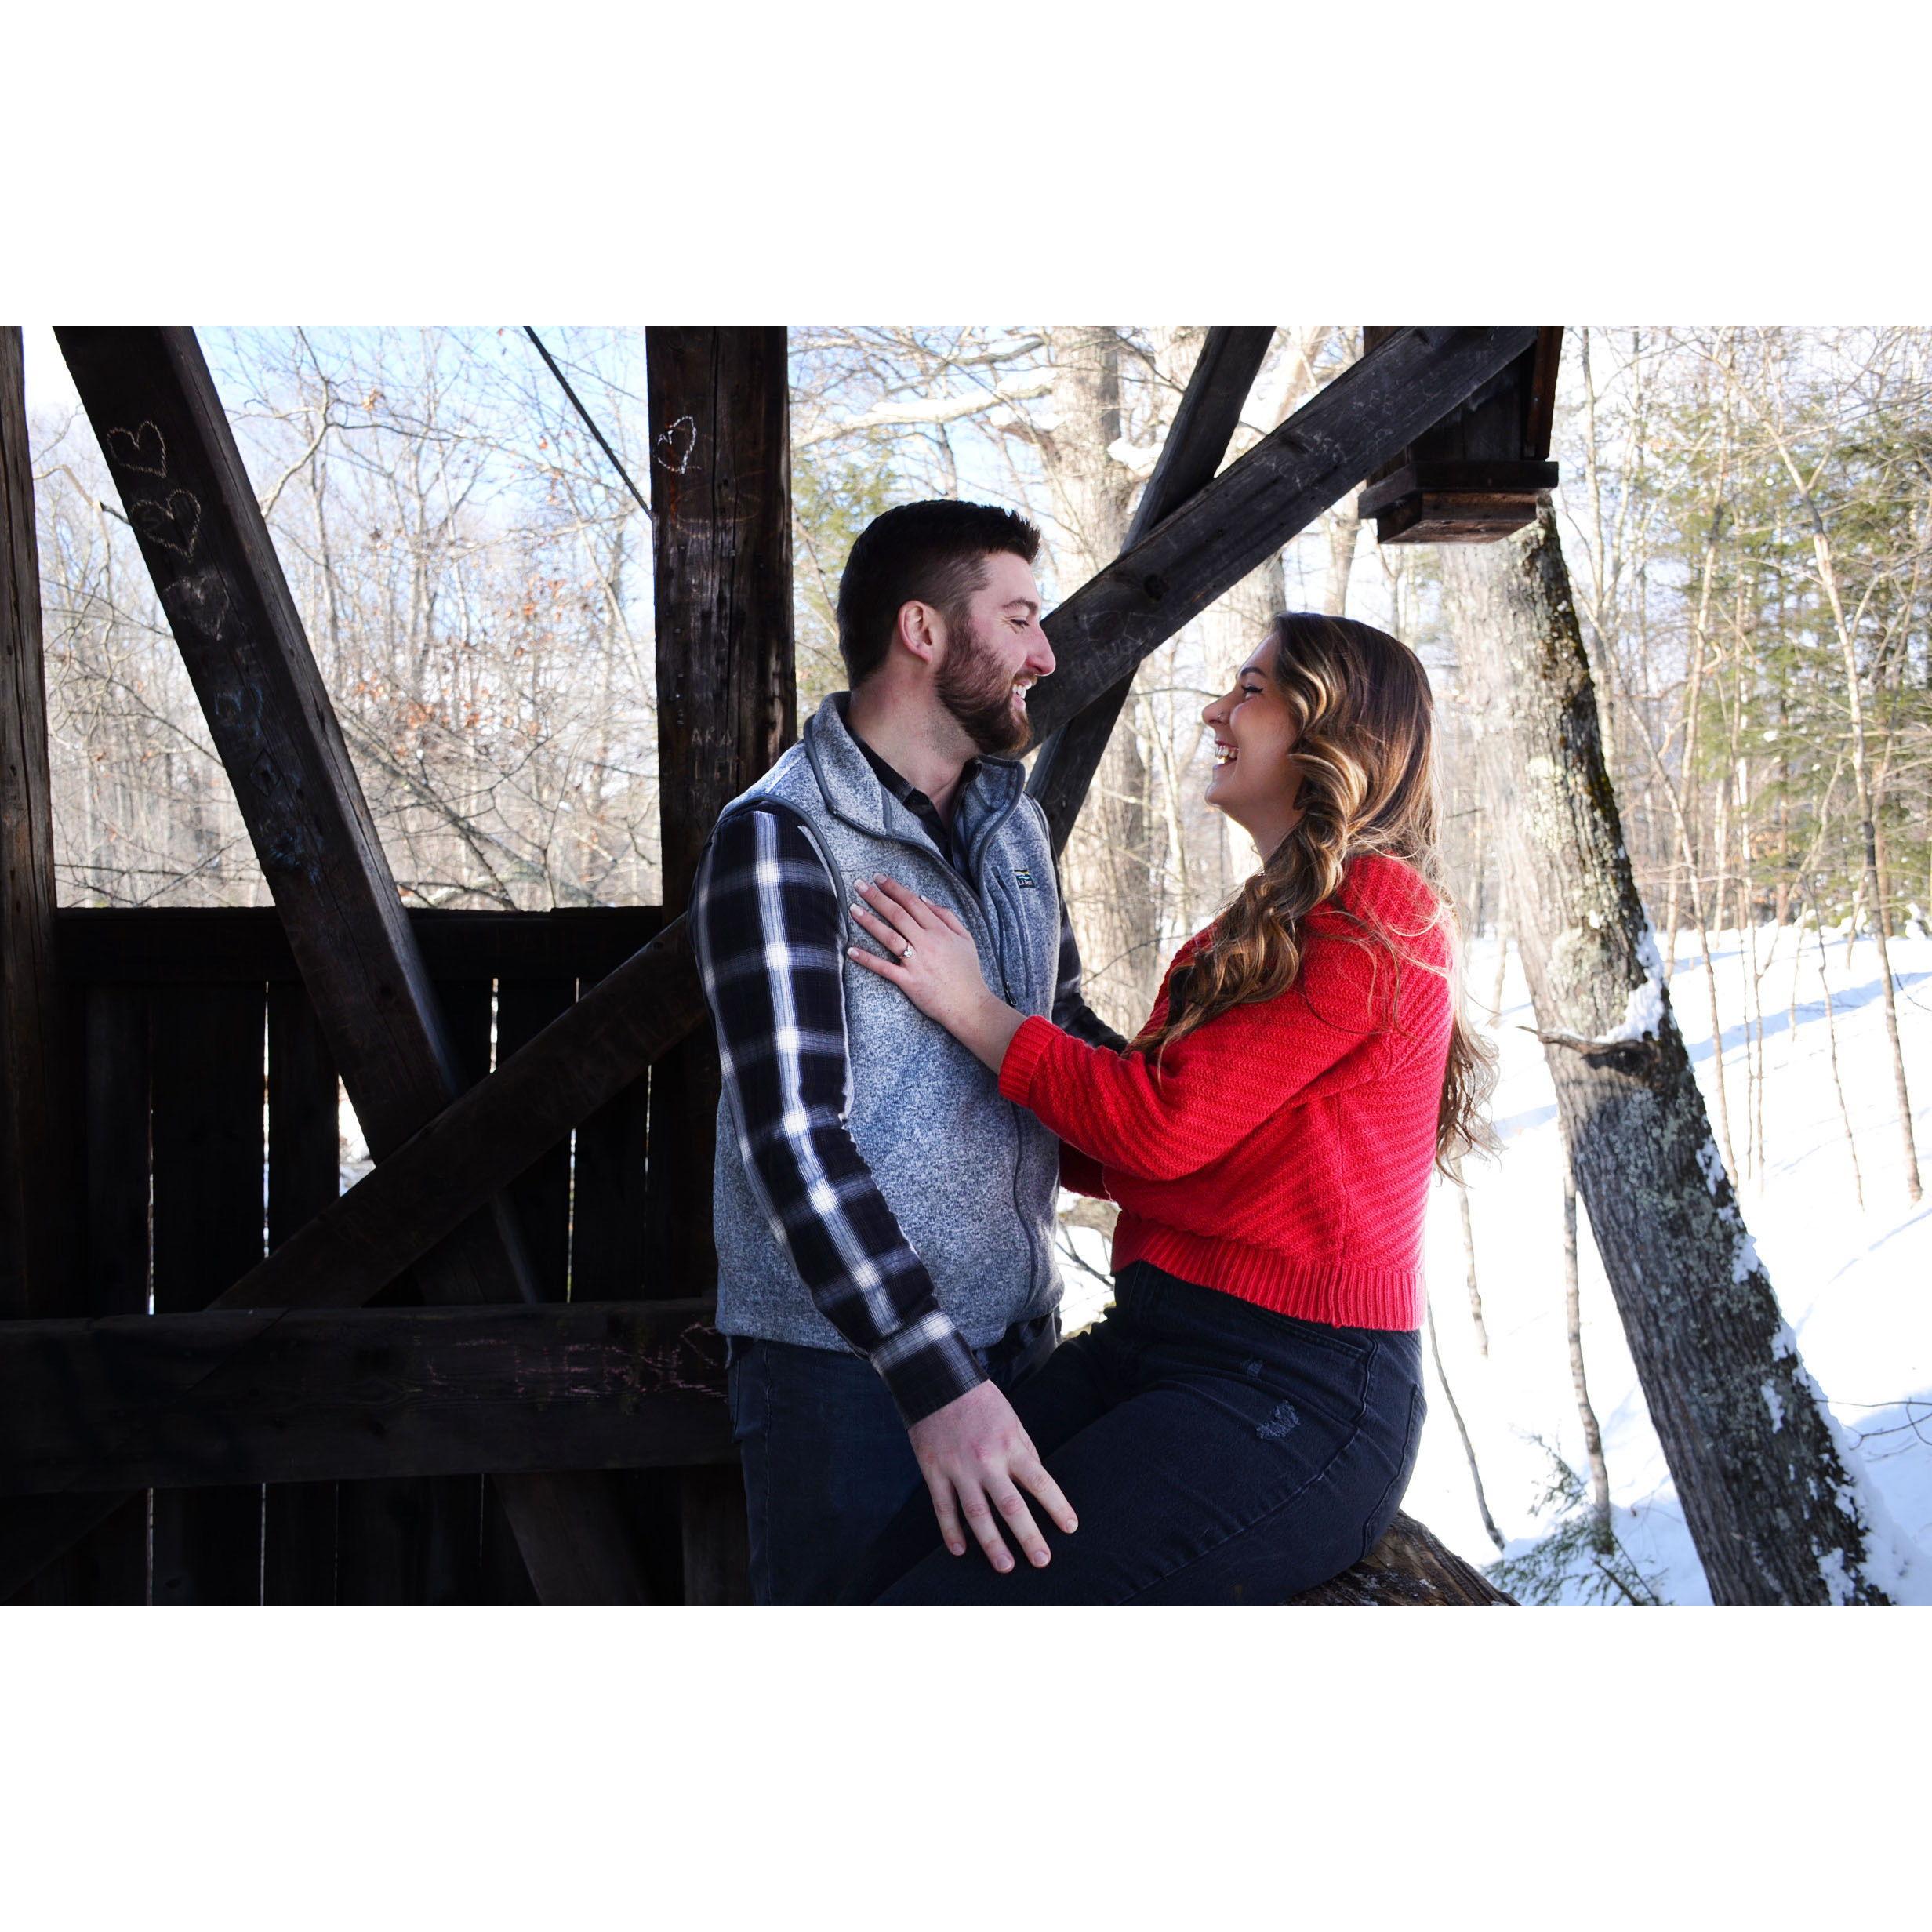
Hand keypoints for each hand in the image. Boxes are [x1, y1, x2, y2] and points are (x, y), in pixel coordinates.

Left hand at [847, 876, 1023, 1069]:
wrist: (969, 1005)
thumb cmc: (967, 972)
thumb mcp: (965, 938)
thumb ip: (946, 916)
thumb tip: (924, 898)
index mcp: (940, 930)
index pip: (912, 903)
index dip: (894, 888)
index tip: (879, 878)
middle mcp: (926, 943)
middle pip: (897, 914)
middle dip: (876, 897)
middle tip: (858, 885)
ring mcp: (916, 962)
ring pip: (889, 936)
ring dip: (869, 921)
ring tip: (852, 909)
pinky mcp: (908, 981)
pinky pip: (884, 968)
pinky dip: (867, 959)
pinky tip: (852, 950)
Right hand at [906, 1380, 1077, 1571]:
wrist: (938, 1379)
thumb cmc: (981, 1401)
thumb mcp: (1012, 1420)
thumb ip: (1025, 1451)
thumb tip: (1037, 1482)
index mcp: (1010, 1445)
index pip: (1040, 1482)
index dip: (1057, 1507)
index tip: (1070, 1528)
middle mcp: (986, 1460)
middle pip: (1011, 1505)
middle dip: (1029, 1535)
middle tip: (1042, 1560)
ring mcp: (958, 1467)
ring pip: (977, 1514)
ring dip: (992, 1543)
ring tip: (1006, 1566)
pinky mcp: (934, 1470)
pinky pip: (943, 1507)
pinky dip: (951, 1531)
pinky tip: (961, 1550)